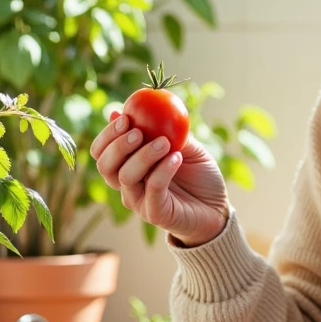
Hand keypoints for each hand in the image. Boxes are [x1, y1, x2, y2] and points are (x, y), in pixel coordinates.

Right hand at [90, 115, 229, 246]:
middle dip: (117, 145)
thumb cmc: (199, 174)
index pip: (102, 151)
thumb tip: (135, 108)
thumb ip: (165, 129)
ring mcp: (139, 201)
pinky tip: (177, 157)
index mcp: (128, 166)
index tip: (125, 117)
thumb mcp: (186, 144)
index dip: (107, 134)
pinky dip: (162, 170)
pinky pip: (151, 189)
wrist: (218, 206)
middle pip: (104, 165)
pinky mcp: (155, 213)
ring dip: (144, 155)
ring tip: (165, 143)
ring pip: (125, 177)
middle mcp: (128, 185)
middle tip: (138, 132)